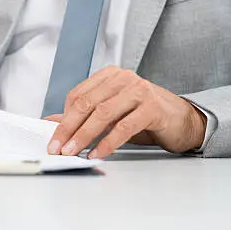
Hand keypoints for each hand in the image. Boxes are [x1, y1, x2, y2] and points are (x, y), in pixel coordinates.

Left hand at [45, 66, 206, 158]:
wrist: (180, 120)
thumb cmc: (142, 115)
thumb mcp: (110, 114)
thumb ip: (82, 116)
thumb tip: (50, 123)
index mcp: (109, 75)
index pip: (78, 95)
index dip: (63, 118)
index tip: (53, 138)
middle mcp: (123, 78)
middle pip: (87, 103)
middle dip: (68, 128)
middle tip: (57, 147)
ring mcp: (139, 91)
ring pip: (103, 114)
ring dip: (84, 135)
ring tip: (72, 152)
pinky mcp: (153, 108)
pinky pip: (124, 127)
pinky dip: (108, 143)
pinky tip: (97, 153)